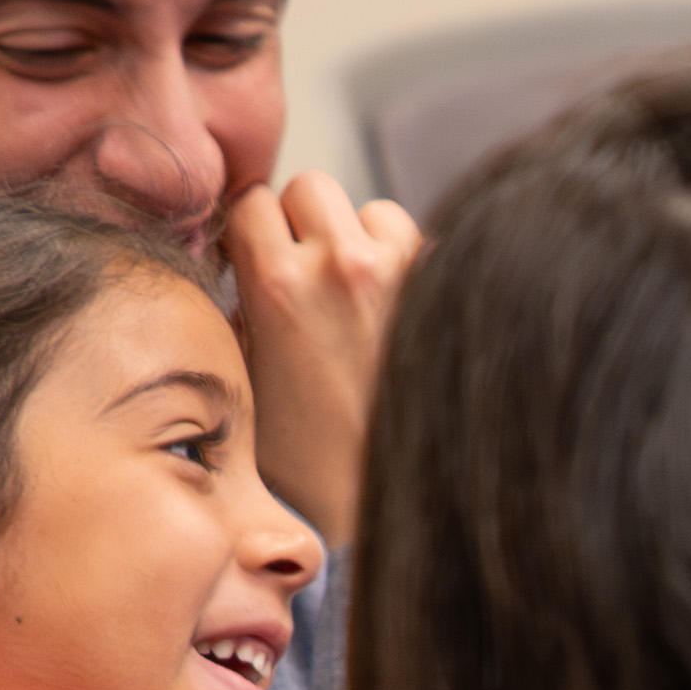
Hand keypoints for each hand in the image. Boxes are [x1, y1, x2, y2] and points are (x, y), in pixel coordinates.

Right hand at [223, 170, 422, 541]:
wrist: (389, 501)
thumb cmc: (310, 460)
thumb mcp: (247, 378)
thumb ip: (242, 308)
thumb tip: (243, 270)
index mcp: (279, 284)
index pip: (252, 200)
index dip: (251, 230)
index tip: (257, 260)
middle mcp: (343, 265)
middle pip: (311, 187)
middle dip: (304, 222)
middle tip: (307, 272)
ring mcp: (405, 273)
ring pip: (372, 210)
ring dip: (362, 239)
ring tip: (358, 298)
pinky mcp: (448, 291)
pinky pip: (422, 249)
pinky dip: (408, 269)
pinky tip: (397, 319)